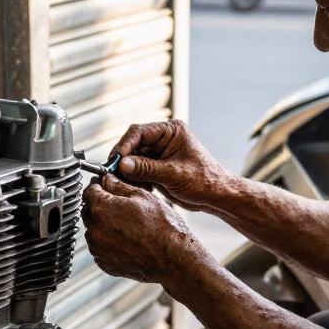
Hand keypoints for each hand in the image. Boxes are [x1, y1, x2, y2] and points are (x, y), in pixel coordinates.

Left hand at [81, 174, 195, 283]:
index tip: (106, 188)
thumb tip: (107, 179)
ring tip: (128, 227)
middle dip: (101, 207)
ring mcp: (97, 248)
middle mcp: (94, 229)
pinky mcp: (103, 262)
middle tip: (121, 208)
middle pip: (89, 211)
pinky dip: (108, 243)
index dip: (99, 187)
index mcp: (102, 208)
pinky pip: (100, 247)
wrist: (171, 258)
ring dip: (104, 226)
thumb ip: (118, 186)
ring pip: (94, 230)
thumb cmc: (161, 227)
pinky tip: (127, 241)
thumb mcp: (142, 197)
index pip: (89, 191)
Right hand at [110, 120, 228, 211]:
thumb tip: (122, 164)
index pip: (139, 132)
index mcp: (171, 131)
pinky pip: (138, 170)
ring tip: (123, 183)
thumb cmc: (204, 180)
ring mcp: (159, 154)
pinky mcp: (157, 167)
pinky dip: (134, 179)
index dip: (125, 145)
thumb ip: (146, 168)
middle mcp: (163, 139)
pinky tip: (137, 188)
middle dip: (123, 160)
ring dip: (127, 171)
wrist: (216, 196)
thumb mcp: (173, 174)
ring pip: (133, 159)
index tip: (116, 159)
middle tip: (113, 173)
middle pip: (133, 145)